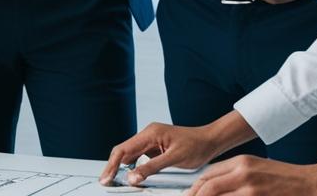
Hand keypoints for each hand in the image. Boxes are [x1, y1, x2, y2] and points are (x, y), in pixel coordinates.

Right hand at [100, 122, 227, 186]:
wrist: (210, 141)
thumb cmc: (196, 146)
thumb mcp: (174, 159)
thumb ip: (151, 168)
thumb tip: (132, 178)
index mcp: (150, 133)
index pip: (123, 150)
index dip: (112, 165)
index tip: (106, 178)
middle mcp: (148, 135)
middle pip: (123, 151)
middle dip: (113, 167)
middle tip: (106, 182)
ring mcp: (151, 141)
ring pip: (130, 155)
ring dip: (122, 168)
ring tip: (115, 182)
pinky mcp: (156, 148)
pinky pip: (139, 158)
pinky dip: (133, 168)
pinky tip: (131, 176)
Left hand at [184, 156, 316, 195]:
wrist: (314, 184)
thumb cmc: (287, 179)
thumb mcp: (258, 168)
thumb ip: (236, 174)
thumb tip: (214, 185)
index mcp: (241, 162)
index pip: (207, 175)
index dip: (195, 188)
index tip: (190, 195)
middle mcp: (242, 173)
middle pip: (207, 187)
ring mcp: (250, 189)